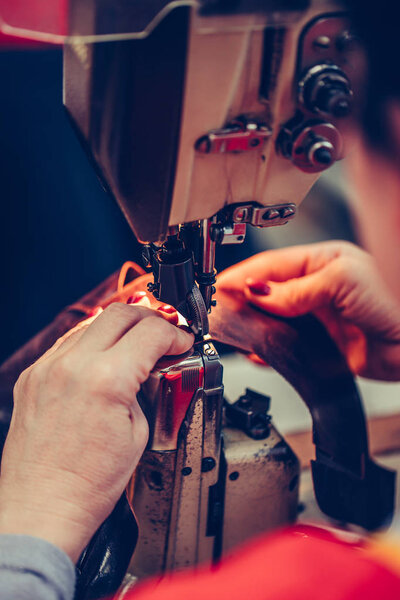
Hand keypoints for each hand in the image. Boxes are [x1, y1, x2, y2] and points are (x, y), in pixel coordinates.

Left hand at [0, 303, 192, 561]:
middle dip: (151, 319)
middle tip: (164, 335)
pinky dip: (92, 344)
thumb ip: (146, 390)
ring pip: (92, 322)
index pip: (152, 332)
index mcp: (105, 380)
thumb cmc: (86, 485)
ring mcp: (47, 369)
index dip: (175, 334)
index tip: (181, 342)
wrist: (42, 509)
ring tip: (135, 346)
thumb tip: (152, 369)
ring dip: (120, 328)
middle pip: (121, 313)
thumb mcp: (138, 434)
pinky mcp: (32, 377)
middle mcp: (72, 366)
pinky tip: (104, 360)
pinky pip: (67, 344)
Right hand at [218, 241, 399, 379]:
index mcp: (320, 261)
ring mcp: (315, 316)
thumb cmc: (393, 299)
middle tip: (220, 311)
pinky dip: (267, 347)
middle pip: (265, 292)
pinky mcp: (318, 343)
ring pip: (271, 318)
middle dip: (241, 300)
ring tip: (234, 331)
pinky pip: (283, 343)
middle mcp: (314, 287)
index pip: (270, 265)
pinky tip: (258, 350)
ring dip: (252, 325)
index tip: (220, 287)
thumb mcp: (341, 281)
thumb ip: (296, 289)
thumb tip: (259, 293)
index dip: (242, 275)